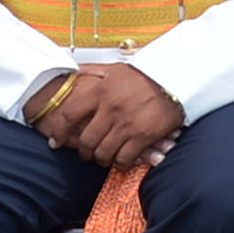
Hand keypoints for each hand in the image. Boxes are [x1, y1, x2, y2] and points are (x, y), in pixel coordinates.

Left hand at [52, 62, 183, 171]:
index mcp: (101, 91)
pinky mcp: (142, 136)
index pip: (69, 114)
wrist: (177, 80)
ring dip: (101, 159)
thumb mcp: (117, 68)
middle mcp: (110, 108)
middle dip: (83, 151)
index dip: (59, 132)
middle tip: (86, 153)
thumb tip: (73, 70)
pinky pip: (124, 158)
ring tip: (104, 157)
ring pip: (103, 153)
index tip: (56, 141)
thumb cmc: (147, 75)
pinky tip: (121, 161)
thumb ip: (93, 71)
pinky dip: (120, 163)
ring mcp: (126, 124)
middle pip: (86, 140)